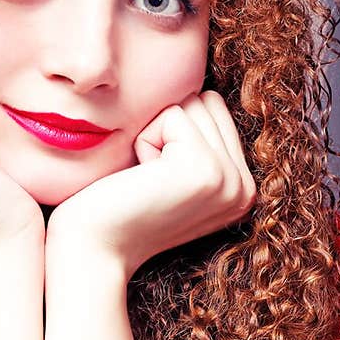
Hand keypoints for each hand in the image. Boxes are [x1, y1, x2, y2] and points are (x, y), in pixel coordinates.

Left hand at [46, 91, 256, 279]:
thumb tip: (202, 90)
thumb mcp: (171, 175)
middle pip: (206, 102)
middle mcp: (246, 189)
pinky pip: (172, 114)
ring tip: (146, 180)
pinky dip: (145, 141)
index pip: (214, 110)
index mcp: (243, 189)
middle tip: (149, 180)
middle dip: (166, 130)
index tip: (157, 180)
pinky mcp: (205, 169)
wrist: (92, 249)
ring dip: (155, 135)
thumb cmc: (118, 207)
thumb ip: (200, 140)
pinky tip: (140, 179)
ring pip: (191, 103)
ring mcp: (230, 181)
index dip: (173, 133)